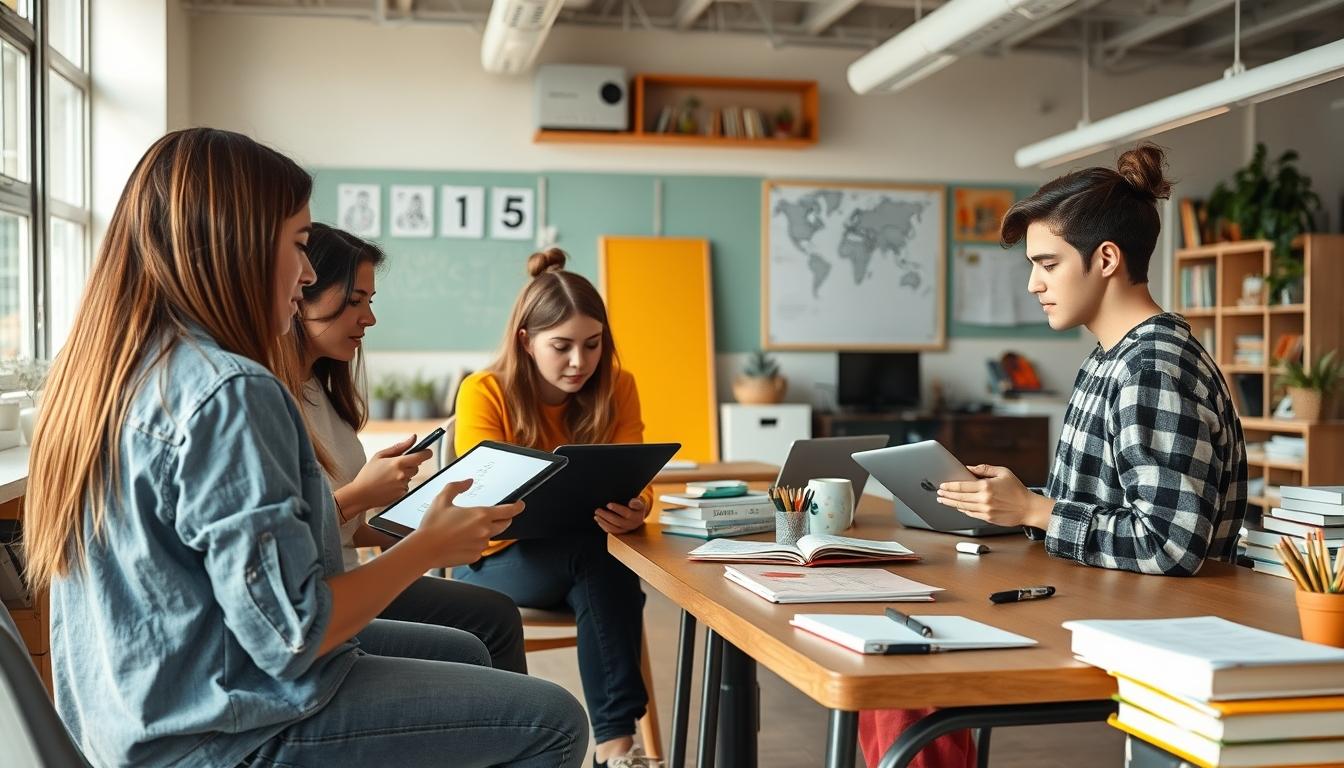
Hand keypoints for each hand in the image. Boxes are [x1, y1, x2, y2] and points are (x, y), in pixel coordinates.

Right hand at [348, 435, 432, 508]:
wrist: (360, 494)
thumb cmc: (368, 474)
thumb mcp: (380, 456)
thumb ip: (399, 447)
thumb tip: (413, 438)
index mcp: (398, 463)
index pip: (421, 456)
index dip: (426, 453)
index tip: (427, 451)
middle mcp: (403, 475)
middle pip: (417, 466)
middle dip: (410, 464)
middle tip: (396, 465)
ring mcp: (403, 486)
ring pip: (411, 476)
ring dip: (404, 474)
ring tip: (388, 476)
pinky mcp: (402, 494)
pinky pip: (406, 486)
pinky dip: (400, 484)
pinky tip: (388, 484)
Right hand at [410, 478, 523, 567]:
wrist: (424, 549)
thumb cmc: (433, 525)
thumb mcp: (443, 499)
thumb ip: (457, 486)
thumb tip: (468, 481)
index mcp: (481, 515)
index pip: (508, 511)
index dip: (517, 507)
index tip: (521, 505)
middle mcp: (485, 531)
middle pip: (504, 525)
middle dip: (504, 519)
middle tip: (494, 515)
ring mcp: (481, 545)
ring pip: (489, 537)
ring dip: (484, 532)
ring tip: (464, 530)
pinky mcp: (475, 557)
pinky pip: (479, 548)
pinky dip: (474, 544)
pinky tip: (460, 541)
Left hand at [595, 496, 647, 534]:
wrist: (639, 515)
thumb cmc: (637, 506)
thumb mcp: (640, 503)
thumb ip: (636, 503)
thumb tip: (631, 503)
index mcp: (636, 517)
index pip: (626, 513)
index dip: (617, 509)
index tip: (608, 504)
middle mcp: (631, 525)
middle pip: (617, 521)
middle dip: (606, 516)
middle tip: (597, 510)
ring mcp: (626, 530)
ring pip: (613, 528)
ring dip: (603, 522)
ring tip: (596, 515)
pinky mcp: (621, 532)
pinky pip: (611, 531)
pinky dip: (604, 526)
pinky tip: (599, 520)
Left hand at [937, 464, 1053, 529]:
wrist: (1028, 508)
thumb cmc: (1017, 489)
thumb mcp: (1003, 472)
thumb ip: (984, 469)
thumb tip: (968, 468)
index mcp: (986, 486)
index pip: (962, 486)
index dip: (950, 486)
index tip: (942, 486)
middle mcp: (984, 499)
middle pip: (959, 498)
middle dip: (947, 495)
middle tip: (939, 494)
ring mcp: (985, 510)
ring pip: (963, 507)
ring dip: (951, 504)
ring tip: (943, 500)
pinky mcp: (987, 518)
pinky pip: (970, 514)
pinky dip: (962, 510)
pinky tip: (957, 507)